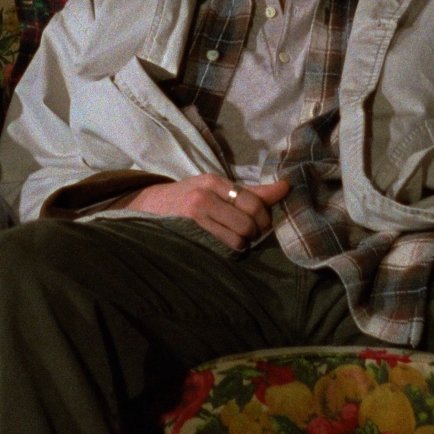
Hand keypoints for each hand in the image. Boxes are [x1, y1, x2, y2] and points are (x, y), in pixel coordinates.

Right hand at [122, 176, 290, 250]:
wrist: (148, 207)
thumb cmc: (189, 197)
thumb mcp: (216, 188)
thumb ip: (252, 191)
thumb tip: (286, 187)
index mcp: (214, 182)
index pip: (253, 202)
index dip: (265, 218)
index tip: (262, 224)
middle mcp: (203, 197)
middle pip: (248, 223)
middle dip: (255, 234)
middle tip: (250, 235)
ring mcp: (193, 218)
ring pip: (237, 241)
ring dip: (241, 245)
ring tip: (233, 241)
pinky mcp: (186, 236)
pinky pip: (221, 250)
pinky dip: (227, 252)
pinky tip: (221, 247)